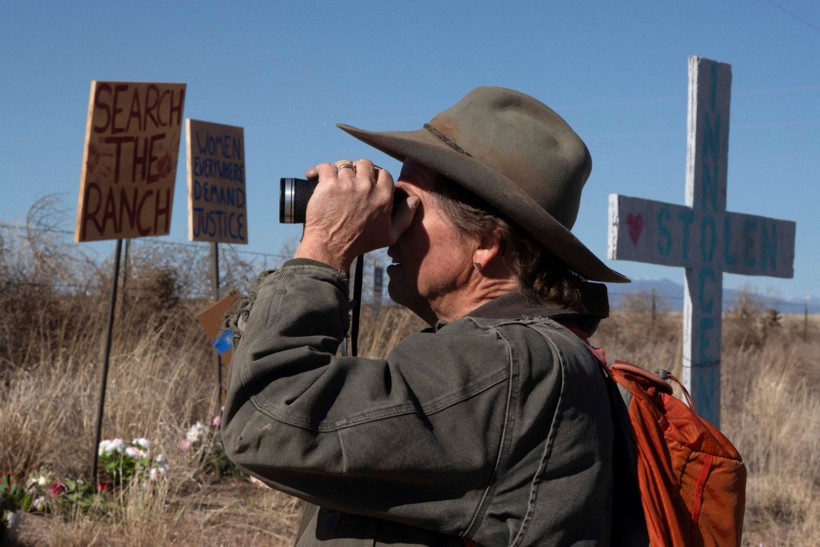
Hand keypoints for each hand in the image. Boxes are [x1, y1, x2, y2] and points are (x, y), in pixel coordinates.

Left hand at [294, 159, 418, 270]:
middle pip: (365, 164)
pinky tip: (313, 176)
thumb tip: (414, 200)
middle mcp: (366, 187)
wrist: (331, 249)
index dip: (374, 175)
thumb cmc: (360, 243)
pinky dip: (318, 170)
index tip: (365, 181)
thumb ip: (405, 216)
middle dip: (358, 170)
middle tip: (349, 179)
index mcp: (383, 197)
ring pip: (344, 164)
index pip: (382, 173)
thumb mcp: (390, 235)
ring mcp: (347, 184)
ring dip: (339, 171)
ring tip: (332, 181)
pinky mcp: (328, 185)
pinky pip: (325, 167)